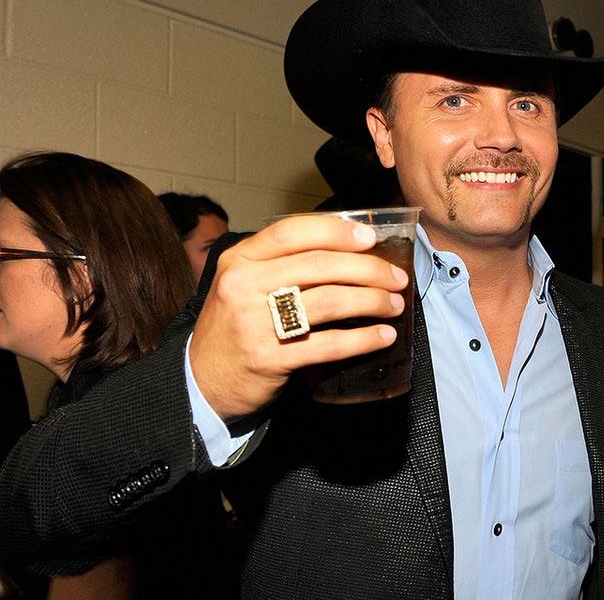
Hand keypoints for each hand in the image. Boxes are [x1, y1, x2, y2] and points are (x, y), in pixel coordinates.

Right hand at [189, 216, 408, 419]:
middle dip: (368, 270)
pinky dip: (362, 339)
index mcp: (239, 259)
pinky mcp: (270, 357)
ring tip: (394, 305)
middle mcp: (243, 285)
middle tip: (396, 278)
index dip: (336, 232)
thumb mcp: (243, 284)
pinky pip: (328, 344)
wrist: (200, 380)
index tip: (370, 237)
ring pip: (329, 301)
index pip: (292, 232)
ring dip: (371, 301)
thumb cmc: (236, 326)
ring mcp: (255, 322)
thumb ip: (281, 265)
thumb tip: (348, 250)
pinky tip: (383, 336)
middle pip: (319, 266)